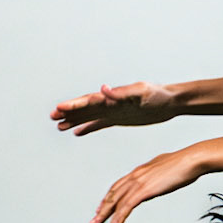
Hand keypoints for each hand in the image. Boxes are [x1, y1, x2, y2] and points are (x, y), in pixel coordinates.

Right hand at [53, 82, 178, 135]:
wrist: (170, 102)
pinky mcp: (119, 119)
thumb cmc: (157, 95)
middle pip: (84, 107)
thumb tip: (103, 89)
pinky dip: (88, 128)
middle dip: (68, 112)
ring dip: (74, 120)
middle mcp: (109, 103)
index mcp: (113, 96)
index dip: (74, 104)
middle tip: (52, 116)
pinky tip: (77, 133)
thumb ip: (122, 93)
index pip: (89, 100)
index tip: (58, 108)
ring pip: (89, 116)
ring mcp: (113, 111)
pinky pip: (99, 124)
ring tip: (58, 126)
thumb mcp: (141, 93)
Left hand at [92, 146, 208, 222]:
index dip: (109, 198)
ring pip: (116, 202)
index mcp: (140, 170)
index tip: (103, 207)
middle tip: (94, 221)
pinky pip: (126, 207)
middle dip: (102, 209)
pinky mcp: (144, 190)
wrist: (191, 160)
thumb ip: (159, 174)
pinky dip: (117, 218)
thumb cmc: (185, 164)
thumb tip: (159, 177)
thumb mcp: (167, 169)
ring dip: (105, 217)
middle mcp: (135, 175)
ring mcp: (138, 182)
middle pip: (113, 194)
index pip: (119, 185)